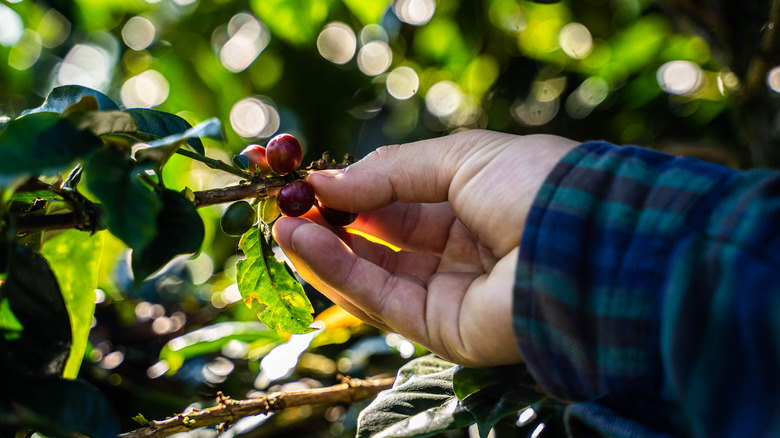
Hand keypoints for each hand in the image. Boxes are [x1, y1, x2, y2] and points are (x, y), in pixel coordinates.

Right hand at [273, 130, 577, 366]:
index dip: (353, 191)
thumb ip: (389, 171)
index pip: (400, 201)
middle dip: (331, 223)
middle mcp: (460, 251)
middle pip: (381, 241)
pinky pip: (382, 301)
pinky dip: (339, 274)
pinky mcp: (444, 330)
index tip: (307, 179)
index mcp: (472, 205)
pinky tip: (304, 244)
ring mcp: (451, 294)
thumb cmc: (533, 185)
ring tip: (279, 223)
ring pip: (374, 274)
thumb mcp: (459, 158)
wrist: (584, 242)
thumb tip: (325, 181)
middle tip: (282, 204)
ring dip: (323, 249)